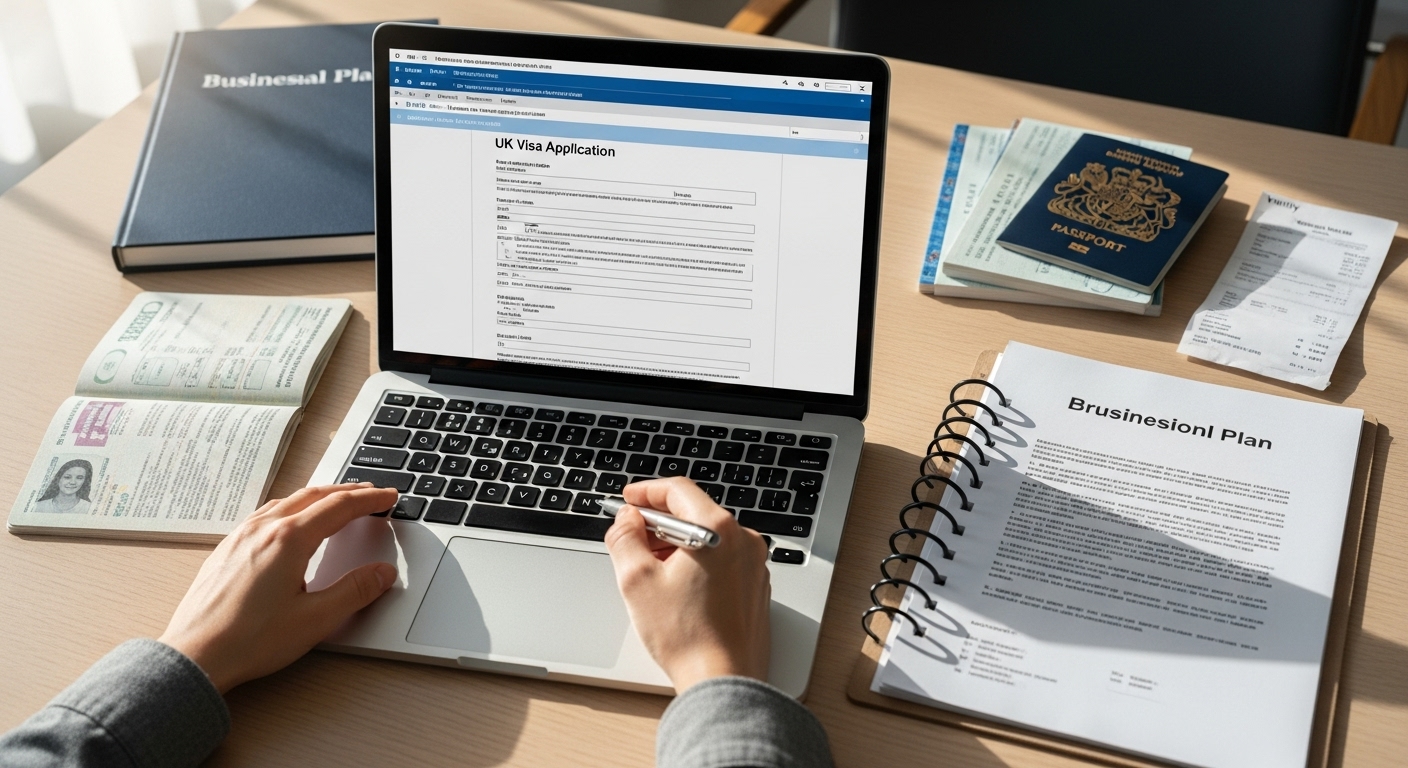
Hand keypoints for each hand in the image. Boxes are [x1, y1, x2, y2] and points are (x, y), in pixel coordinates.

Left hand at [159, 483, 398, 692]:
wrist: (194, 657)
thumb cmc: (248, 641)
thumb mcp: (315, 620)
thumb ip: (354, 591)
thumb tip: (382, 573)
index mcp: (288, 540)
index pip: (339, 507)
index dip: (369, 500)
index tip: (389, 497)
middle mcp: (263, 529)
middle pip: (314, 496)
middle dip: (347, 491)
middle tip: (371, 494)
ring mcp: (240, 537)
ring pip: (287, 501)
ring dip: (318, 497)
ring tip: (336, 502)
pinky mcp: (226, 550)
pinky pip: (265, 513)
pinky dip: (291, 507)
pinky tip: (291, 522)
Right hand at [604, 477, 771, 692]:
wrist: (723, 681)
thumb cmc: (687, 637)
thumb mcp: (637, 580)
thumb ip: (625, 538)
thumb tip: (625, 520)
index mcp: (718, 530)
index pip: (678, 490)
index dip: (646, 492)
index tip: (627, 500)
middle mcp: (744, 541)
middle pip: (695, 512)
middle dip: (659, 522)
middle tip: (631, 536)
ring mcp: (754, 565)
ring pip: (708, 537)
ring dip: (676, 544)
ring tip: (650, 567)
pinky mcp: (755, 586)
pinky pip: (722, 559)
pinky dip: (697, 562)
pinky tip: (676, 586)